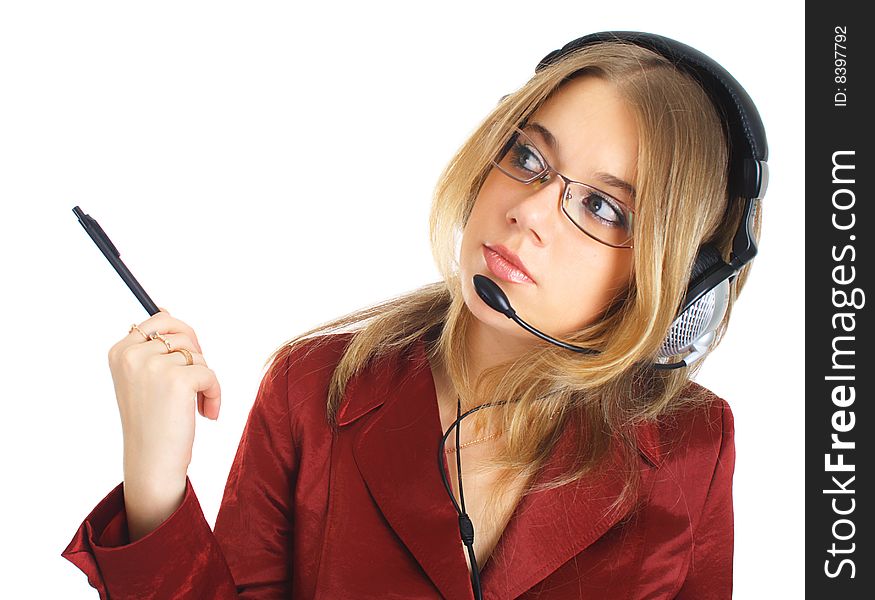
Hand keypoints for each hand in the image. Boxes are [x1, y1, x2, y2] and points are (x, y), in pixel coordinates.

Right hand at [108, 307, 219, 491]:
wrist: (151, 462)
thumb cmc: (151, 422)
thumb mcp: (142, 378)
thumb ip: (152, 345)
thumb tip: (165, 309)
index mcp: (119, 351)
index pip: (158, 320)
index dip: (180, 338)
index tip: (183, 364)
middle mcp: (132, 355)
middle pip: (182, 334)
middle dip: (196, 355)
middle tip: (196, 381)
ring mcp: (153, 366)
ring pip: (198, 356)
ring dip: (204, 380)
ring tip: (193, 405)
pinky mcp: (177, 379)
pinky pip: (209, 374)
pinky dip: (214, 394)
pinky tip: (205, 414)